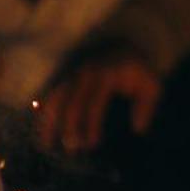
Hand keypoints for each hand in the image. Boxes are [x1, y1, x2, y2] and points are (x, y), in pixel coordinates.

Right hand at [35, 47, 161, 154]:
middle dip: (68, 128)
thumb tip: (138, 129)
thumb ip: (146, 107)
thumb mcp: (151, 86)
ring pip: (56, 96)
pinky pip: (51, 89)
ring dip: (49, 120)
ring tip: (46, 142)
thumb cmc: (139, 69)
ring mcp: (74, 70)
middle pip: (71, 103)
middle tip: (70, 150)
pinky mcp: (67, 70)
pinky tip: (38, 121)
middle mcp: (86, 72)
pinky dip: (44, 105)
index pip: (94, 104)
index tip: (90, 145)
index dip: (90, 125)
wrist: (127, 39)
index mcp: (106, 76)